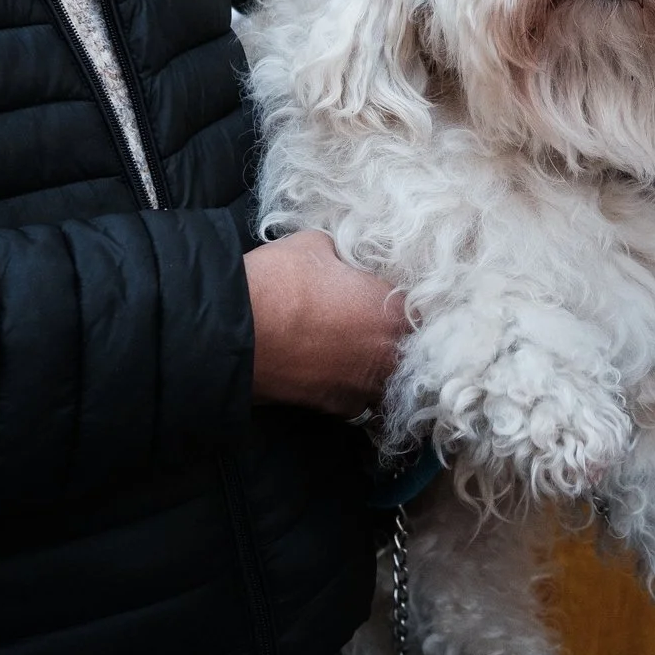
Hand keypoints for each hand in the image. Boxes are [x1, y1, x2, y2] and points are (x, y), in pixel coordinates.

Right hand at [244, 229, 407, 416]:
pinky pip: (356, 399)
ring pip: (385, 380)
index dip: (403, 304)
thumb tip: (342, 261)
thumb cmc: (282, 280)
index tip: (386, 298)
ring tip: (351, 350)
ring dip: (374, 367)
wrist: (233, 330)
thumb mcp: (318, 245)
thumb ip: (344, 256)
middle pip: (408, 351)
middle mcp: (391, 358)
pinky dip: (348, 385)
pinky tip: (330, 370)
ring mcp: (365, 389)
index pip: (421, 311)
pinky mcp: (336, 409)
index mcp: (396, 313)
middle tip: (369, 323)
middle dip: (393, 339)